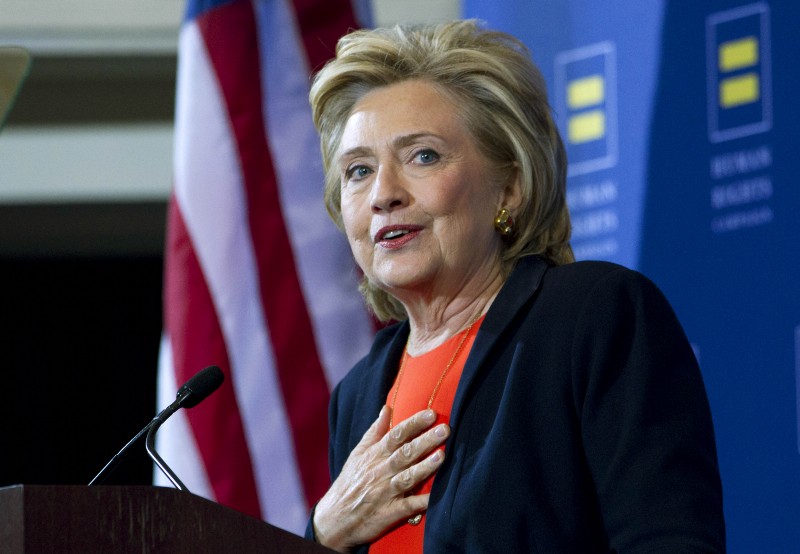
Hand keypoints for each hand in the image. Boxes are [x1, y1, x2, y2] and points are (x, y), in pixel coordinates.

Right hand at [312, 407, 448, 551]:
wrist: (334, 519)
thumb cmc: (349, 482)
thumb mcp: (357, 454)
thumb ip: (374, 431)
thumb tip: (387, 408)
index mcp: (374, 455)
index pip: (396, 435)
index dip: (414, 424)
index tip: (431, 414)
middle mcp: (381, 472)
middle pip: (405, 453)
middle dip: (425, 441)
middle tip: (445, 430)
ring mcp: (386, 493)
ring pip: (408, 477)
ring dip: (425, 467)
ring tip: (442, 455)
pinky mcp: (389, 513)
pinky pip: (408, 506)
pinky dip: (422, 501)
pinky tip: (437, 496)